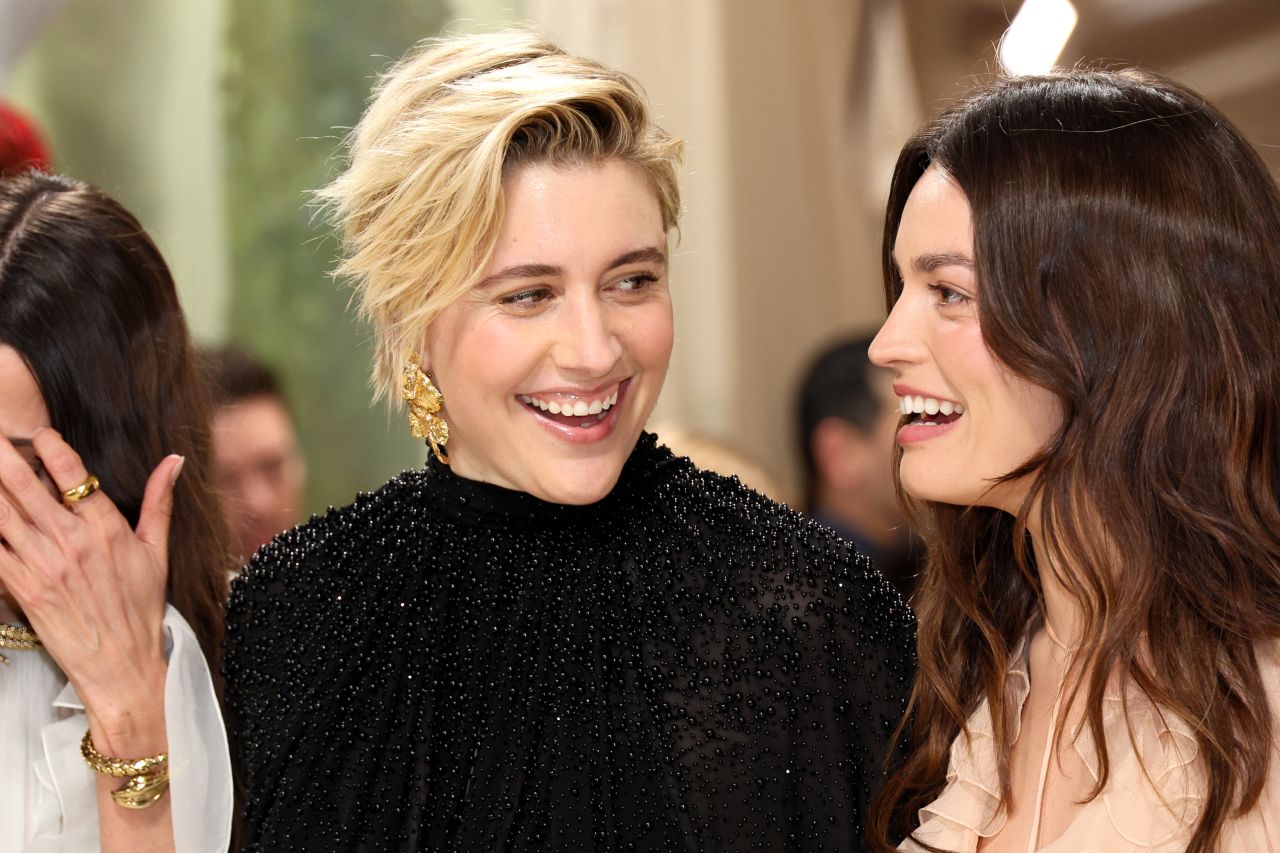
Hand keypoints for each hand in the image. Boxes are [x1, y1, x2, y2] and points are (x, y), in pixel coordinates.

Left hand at [0, 429, 181, 752]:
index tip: (40, 434)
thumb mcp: (157, 550)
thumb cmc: (141, 608)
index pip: (73, 475)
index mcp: (106, 528)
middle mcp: (72, 542)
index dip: (51, 447)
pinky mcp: (22, 588)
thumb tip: (175, 460)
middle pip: (25, 487)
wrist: (122, 664)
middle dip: (4, 457)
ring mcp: (43, 565)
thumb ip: (160, 501)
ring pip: (3, 514)